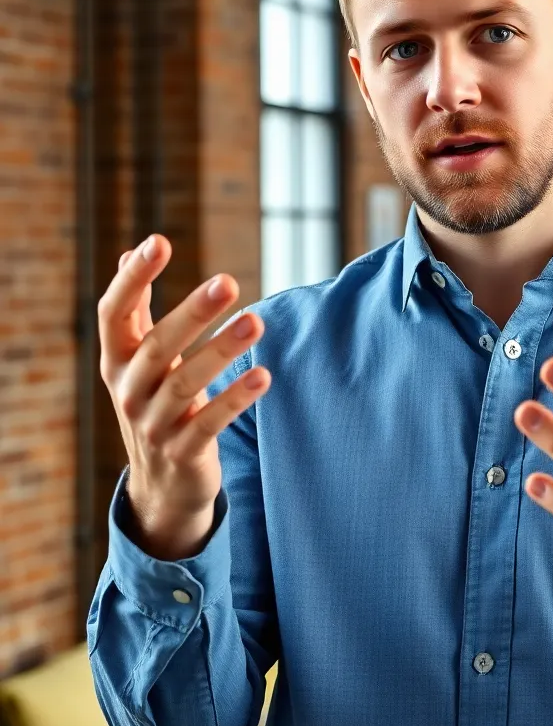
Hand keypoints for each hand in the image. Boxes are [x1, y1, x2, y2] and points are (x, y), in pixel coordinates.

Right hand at [97, 234, 270, 558]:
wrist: (161, 484)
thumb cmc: (156, 402)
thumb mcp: (139, 360)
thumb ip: (136, 311)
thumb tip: (128, 252)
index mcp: (117, 360)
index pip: (114, 313)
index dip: (132, 278)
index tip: (158, 242)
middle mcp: (129, 390)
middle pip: (157, 346)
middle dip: (192, 313)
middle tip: (228, 281)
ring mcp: (153, 424)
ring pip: (186, 383)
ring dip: (222, 350)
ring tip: (256, 321)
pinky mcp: (183, 451)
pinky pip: (209, 423)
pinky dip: (235, 399)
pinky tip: (264, 376)